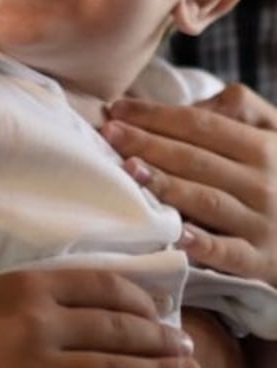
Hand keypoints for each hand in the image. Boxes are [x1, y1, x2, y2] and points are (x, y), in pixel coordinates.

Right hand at [0, 268, 198, 367]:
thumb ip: (41, 292)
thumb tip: (94, 298)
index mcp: (30, 284)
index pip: (106, 287)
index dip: (142, 302)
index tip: (161, 314)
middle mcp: (36, 320)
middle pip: (119, 329)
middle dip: (160, 340)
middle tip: (187, 349)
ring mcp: (32, 367)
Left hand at [101, 86, 276, 284]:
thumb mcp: (275, 133)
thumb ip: (241, 108)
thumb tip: (190, 106)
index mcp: (263, 147)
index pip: (200, 125)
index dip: (156, 115)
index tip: (117, 109)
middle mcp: (263, 183)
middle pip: (194, 159)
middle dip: (147, 144)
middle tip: (108, 134)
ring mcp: (263, 224)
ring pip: (206, 200)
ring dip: (166, 185)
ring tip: (129, 171)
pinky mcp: (262, 261)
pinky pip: (229, 253)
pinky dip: (204, 245)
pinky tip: (176, 234)